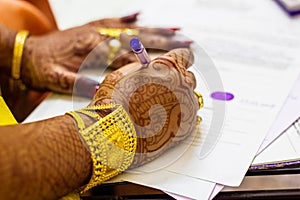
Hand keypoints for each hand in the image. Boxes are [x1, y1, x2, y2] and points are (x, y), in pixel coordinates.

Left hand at [21, 13, 190, 96]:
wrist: (27, 52)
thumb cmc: (43, 66)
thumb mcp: (56, 79)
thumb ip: (78, 83)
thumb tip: (101, 89)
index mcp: (91, 48)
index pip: (125, 55)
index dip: (148, 61)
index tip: (169, 66)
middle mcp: (98, 34)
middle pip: (137, 37)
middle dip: (163, 42)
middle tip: (185, 44)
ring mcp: (97, 28)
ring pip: (131, 27)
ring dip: (154, 29)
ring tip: (176, 29)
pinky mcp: (93, 26)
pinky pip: (115, 20)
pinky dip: (130, 17)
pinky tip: (142, 14)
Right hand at [91, 48, 197, 167]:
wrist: (117, 134)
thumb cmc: (116, 102)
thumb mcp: (125, 75)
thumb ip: (144, 68)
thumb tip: (152, 68)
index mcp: (168, 66)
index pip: (185, 55)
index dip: (179, 59)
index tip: (175, 64)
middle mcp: (183, 83)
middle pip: (189, 77)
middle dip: (178, 81)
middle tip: (161, 89)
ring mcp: (189, 105)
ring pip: (189, 97)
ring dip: (178, 99)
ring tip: (157, 109)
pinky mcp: (189, 124)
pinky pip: (188, 115)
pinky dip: (177, 116)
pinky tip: (161, 120)